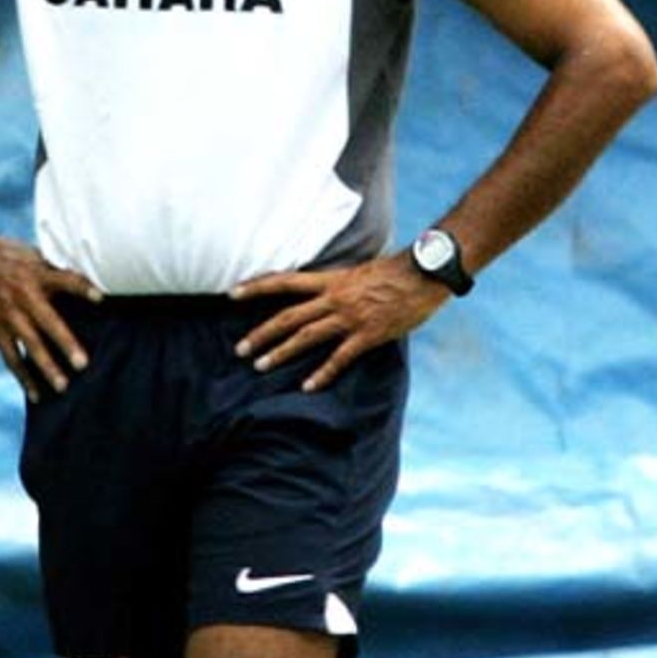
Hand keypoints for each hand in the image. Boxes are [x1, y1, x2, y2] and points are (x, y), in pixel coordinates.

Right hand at [0, 229, 101, 399]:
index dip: (82, 288)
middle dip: (66, 343)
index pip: (65, 280)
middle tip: (83, 364)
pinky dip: (23, 376)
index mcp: (38, 275)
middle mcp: (25, 296)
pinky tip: (36, 394)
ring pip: (30, 344)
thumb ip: (54, 272)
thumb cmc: (5, 254)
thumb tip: (84, 282)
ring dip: (46, 367)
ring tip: (62, 387)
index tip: (100, 298)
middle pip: (49, 322)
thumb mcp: (31, 255)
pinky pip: (11, 356)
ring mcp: (9, 314)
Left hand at [231, 254, 449, 389]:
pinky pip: (340, 358)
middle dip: (261, 333)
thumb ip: (339, 283)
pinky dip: (322, 373)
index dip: (256, 287)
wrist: (425, 272)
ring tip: (260, 366)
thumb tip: (325, 290)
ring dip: (281, 352)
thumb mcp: (359, 270)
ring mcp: (350, 317)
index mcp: (331, 280)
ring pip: (306, 336)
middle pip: (288, 316)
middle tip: (239, 349)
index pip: (284, 281)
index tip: (231, 293)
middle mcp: (334, 298)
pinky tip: (307, 387)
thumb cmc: (397, 270)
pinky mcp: (368, 335)